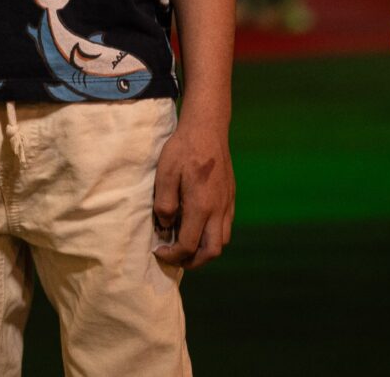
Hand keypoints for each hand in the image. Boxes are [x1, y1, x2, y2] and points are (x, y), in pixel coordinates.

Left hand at [152, 118, 234, 269]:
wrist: (207, 128)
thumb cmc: (183, 149)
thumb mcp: (165, 174)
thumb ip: (164, 204)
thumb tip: (165, 226)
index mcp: (201, 206)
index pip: (188, 245)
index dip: (172, 255)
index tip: (159, 250)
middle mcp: (218, 210)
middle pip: (211, 252)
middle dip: (193, 262)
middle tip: (176, 257)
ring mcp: (227, 204)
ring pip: (222, 241)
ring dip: (205, 250)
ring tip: (187, 244)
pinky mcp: (230, 196)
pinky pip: (226, 226)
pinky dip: (213, 235)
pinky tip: (199, 226)